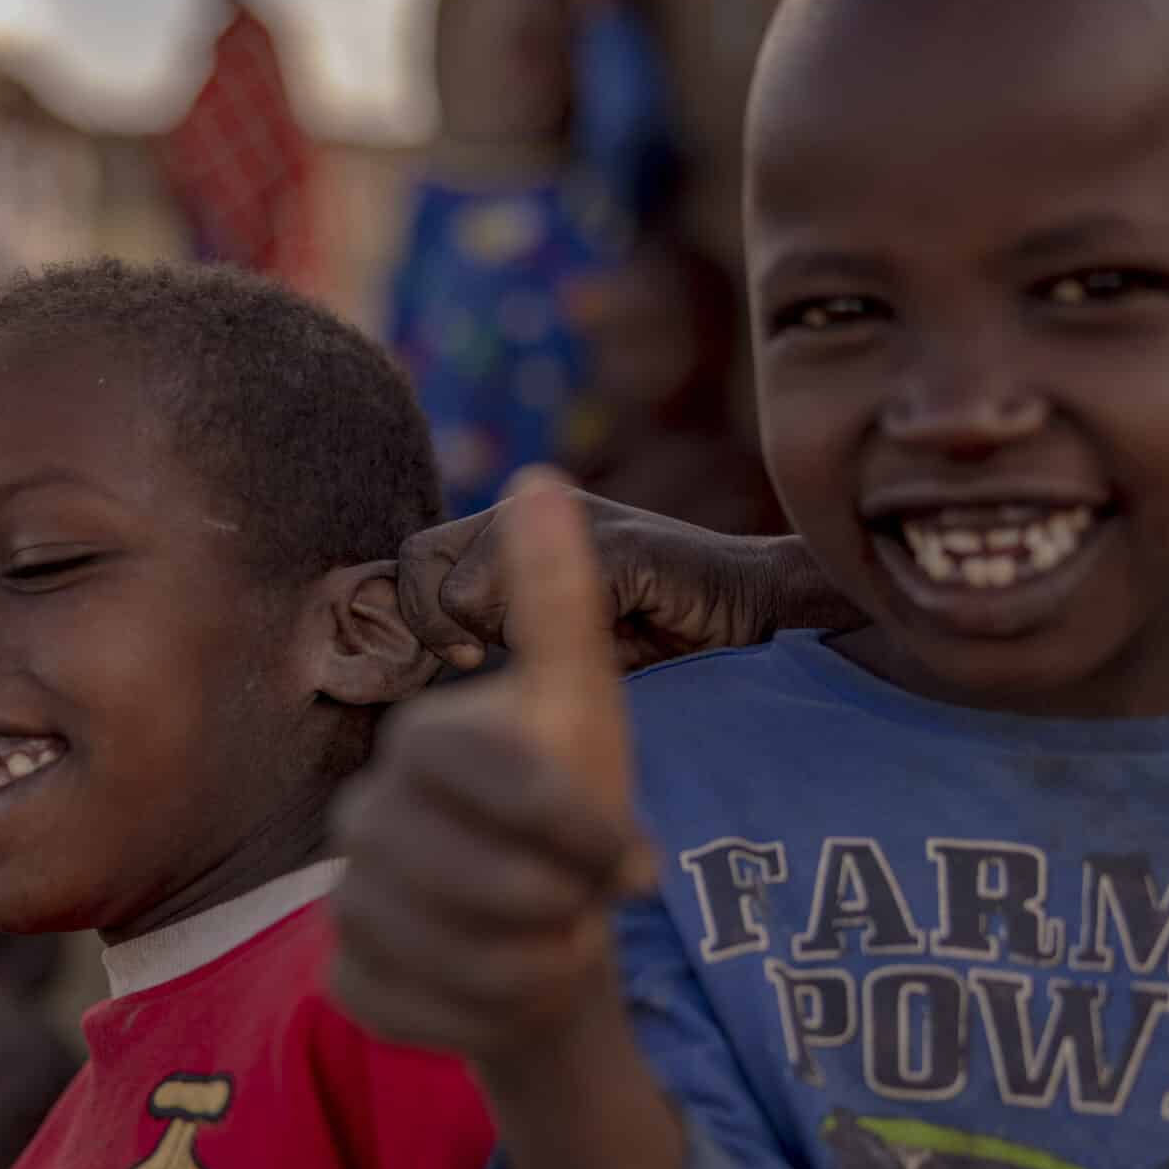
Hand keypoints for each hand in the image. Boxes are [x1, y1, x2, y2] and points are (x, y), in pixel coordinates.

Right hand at [332, 474, 653, 1068]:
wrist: (554, 940)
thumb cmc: (575, 817)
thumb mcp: (588, 710)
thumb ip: (559, 601)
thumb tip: (539, 476)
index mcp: (421, 741)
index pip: (488, 775)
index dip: (574, 824)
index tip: (636, 863)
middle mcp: (363, 818)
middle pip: (469, 873)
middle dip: (559, 902)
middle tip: (592, 912)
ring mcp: (344, 902)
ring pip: (444, 953)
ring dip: (531, 966)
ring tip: (558, 950)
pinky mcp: (347, 982)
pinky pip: (414, 1012)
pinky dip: (484, 1019)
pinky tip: (507, 996)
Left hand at [398, 485, 824, 674]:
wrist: (755, 622)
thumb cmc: (654, 642)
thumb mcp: (551, 642)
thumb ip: (491, 630)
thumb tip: (416, 658)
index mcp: (511, 528)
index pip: (414, 559)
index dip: (413, 617)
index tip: (455, 661)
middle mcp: (532, 507)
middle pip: (420, 560)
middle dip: (438, 625)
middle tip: (480, 660)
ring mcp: (574, 520)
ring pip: (471, 586)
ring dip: (503, 637)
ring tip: (557, 650)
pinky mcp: (618, 546)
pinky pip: (541, 596)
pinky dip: (559, 635)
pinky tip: (597, 642)